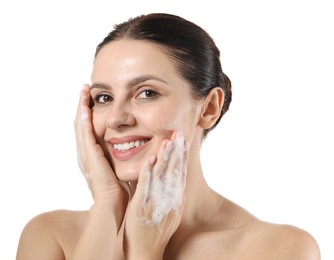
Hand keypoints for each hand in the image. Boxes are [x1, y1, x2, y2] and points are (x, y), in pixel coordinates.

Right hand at [74, 84, 128, 211]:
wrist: (113, 205)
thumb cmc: (119, 188)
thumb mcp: (119, 167)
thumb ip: (121, 154)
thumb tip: (133, 142)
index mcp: (91, 154)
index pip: (88, 128)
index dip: (88, 112)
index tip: (93, 98)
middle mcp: (85, 153)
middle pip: (80, 124)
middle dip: (82, 105)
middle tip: (85, 89)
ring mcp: (85, 155)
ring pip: (80, 126)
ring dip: (81, 108)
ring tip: (84, 91)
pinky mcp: (90, 158)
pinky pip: (85, 136)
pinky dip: (84, 122)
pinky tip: (86, 109)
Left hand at [123, 131, 188, 258]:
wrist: (147, 252)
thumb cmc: (156, 232)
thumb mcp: (171, 214)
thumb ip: (173, 198)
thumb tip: (178, 185)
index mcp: (175, 201)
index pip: (180, 175)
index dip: (182, 157)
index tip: (184, 141)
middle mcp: (170, 200)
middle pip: (175, 172)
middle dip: (178, 152)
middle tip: (180, 133)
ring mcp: (157, 204)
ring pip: (163, 177)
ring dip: (166, 158)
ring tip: (168, 140)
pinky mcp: (142, 208)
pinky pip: (146, 188)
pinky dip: (148, 173)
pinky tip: (150, 160)